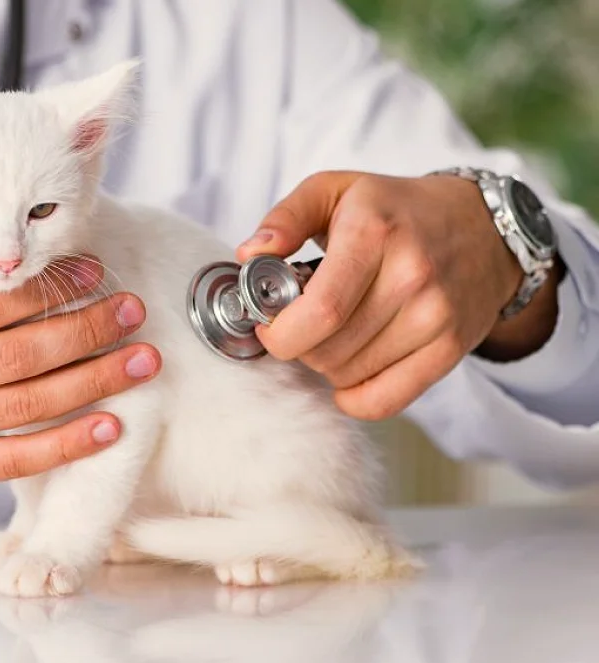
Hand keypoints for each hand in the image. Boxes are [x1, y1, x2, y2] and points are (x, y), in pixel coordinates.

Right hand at [0, 237, 160, 496]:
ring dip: (93, 382)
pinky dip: (64, 447)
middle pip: (19, 356)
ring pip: (25, 407)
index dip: (47, 290)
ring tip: (142, 361)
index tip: (94, 270)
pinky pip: (11, 461)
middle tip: (133, 311)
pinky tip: (108, 428)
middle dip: (86, 331)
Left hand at [237, 171, 559, 420]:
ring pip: (349, 375)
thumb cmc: (395, 209)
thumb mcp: (335, 189)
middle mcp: (412, 276)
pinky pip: (385, 401)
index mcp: (374, 233)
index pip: (320, 311)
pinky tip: (348, 371)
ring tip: (332, 332)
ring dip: (325, 364)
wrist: (484, 227)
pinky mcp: (450, 349)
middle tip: (300, 323)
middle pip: (328, 349)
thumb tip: (249, 256)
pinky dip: (354, 397)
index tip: (268, 324)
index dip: (280, 331)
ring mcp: (436, 317)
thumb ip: (285, 217)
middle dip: (297, 345)